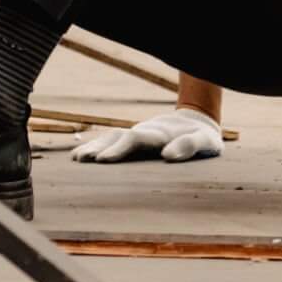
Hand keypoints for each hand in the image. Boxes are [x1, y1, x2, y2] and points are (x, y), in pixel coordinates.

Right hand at [69, 107, 222, 163]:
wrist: (198, 120)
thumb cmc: (204, 137)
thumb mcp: (205, 142)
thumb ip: (190, 146)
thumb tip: (167, 155)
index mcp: (161, 134)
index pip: (137, 140)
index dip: (120, 149)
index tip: (104, 160)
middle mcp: (145, 132)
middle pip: (119, 137)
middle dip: (101, 149)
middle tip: (84, 161)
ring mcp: (137, 133)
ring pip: (111, 137)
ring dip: (94, 147)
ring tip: (76, 159)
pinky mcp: (134, 138)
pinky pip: (111, 140)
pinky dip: (95, 146)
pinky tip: (78, 156)